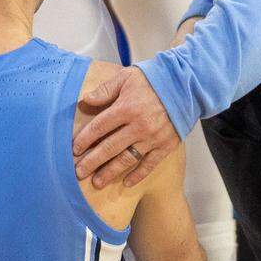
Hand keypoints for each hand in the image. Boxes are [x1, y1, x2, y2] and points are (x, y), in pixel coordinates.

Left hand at [74, 65, 180, 187]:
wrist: (185, 85)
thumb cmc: (153, 79)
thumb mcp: (126, 77)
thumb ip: (105, 90)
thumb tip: (85, 101)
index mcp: (126, 107)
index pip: (100, 127)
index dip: (85, 139)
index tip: (74, 150)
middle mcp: (138, 125)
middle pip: (110, 147)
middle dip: (92, 161)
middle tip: (78, 172)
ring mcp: (152, 138)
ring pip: (127, 159)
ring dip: (110, 172)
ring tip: (97, 182)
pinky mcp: (165, 145)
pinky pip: (149, 164)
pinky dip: (138, 175)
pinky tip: (126, 183)